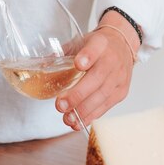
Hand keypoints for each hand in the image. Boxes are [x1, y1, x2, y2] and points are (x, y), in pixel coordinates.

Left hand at [55, 11, 139, 129]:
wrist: (123, 46)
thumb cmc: (98, 46)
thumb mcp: (81, 42)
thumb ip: (63, 53)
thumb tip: (41, 66)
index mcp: (100, 44)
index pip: (95, 49)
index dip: (87, 56)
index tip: (78, 64)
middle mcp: (112, 60)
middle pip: (97, 78)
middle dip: (78, 94)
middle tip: (60, 105)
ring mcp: (118, 78)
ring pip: (102, 96)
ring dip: (82, 110)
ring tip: (67, 118)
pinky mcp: (120, 92)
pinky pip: (105, 106)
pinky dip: (91, 116)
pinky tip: (78, 122)